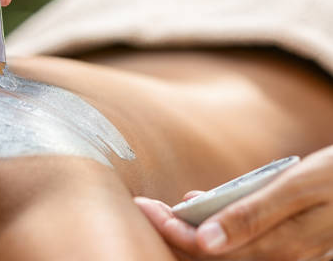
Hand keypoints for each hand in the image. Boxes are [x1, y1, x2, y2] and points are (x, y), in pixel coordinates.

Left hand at [135, 147, 332, 260]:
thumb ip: (253, 215)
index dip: (169, 229)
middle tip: (147, 207)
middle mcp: (278, 258)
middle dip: (173, 232)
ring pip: (223, 251)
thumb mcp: (298, 189)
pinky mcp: (286, 245)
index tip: (143, 207)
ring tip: (171, 206)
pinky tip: (205, 203)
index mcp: (278, 247)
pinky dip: (217, 226)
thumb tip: (206, 241)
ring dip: (192, 230)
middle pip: (209, 254)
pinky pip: (243, 243)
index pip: (205, 248)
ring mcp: (283, 254)